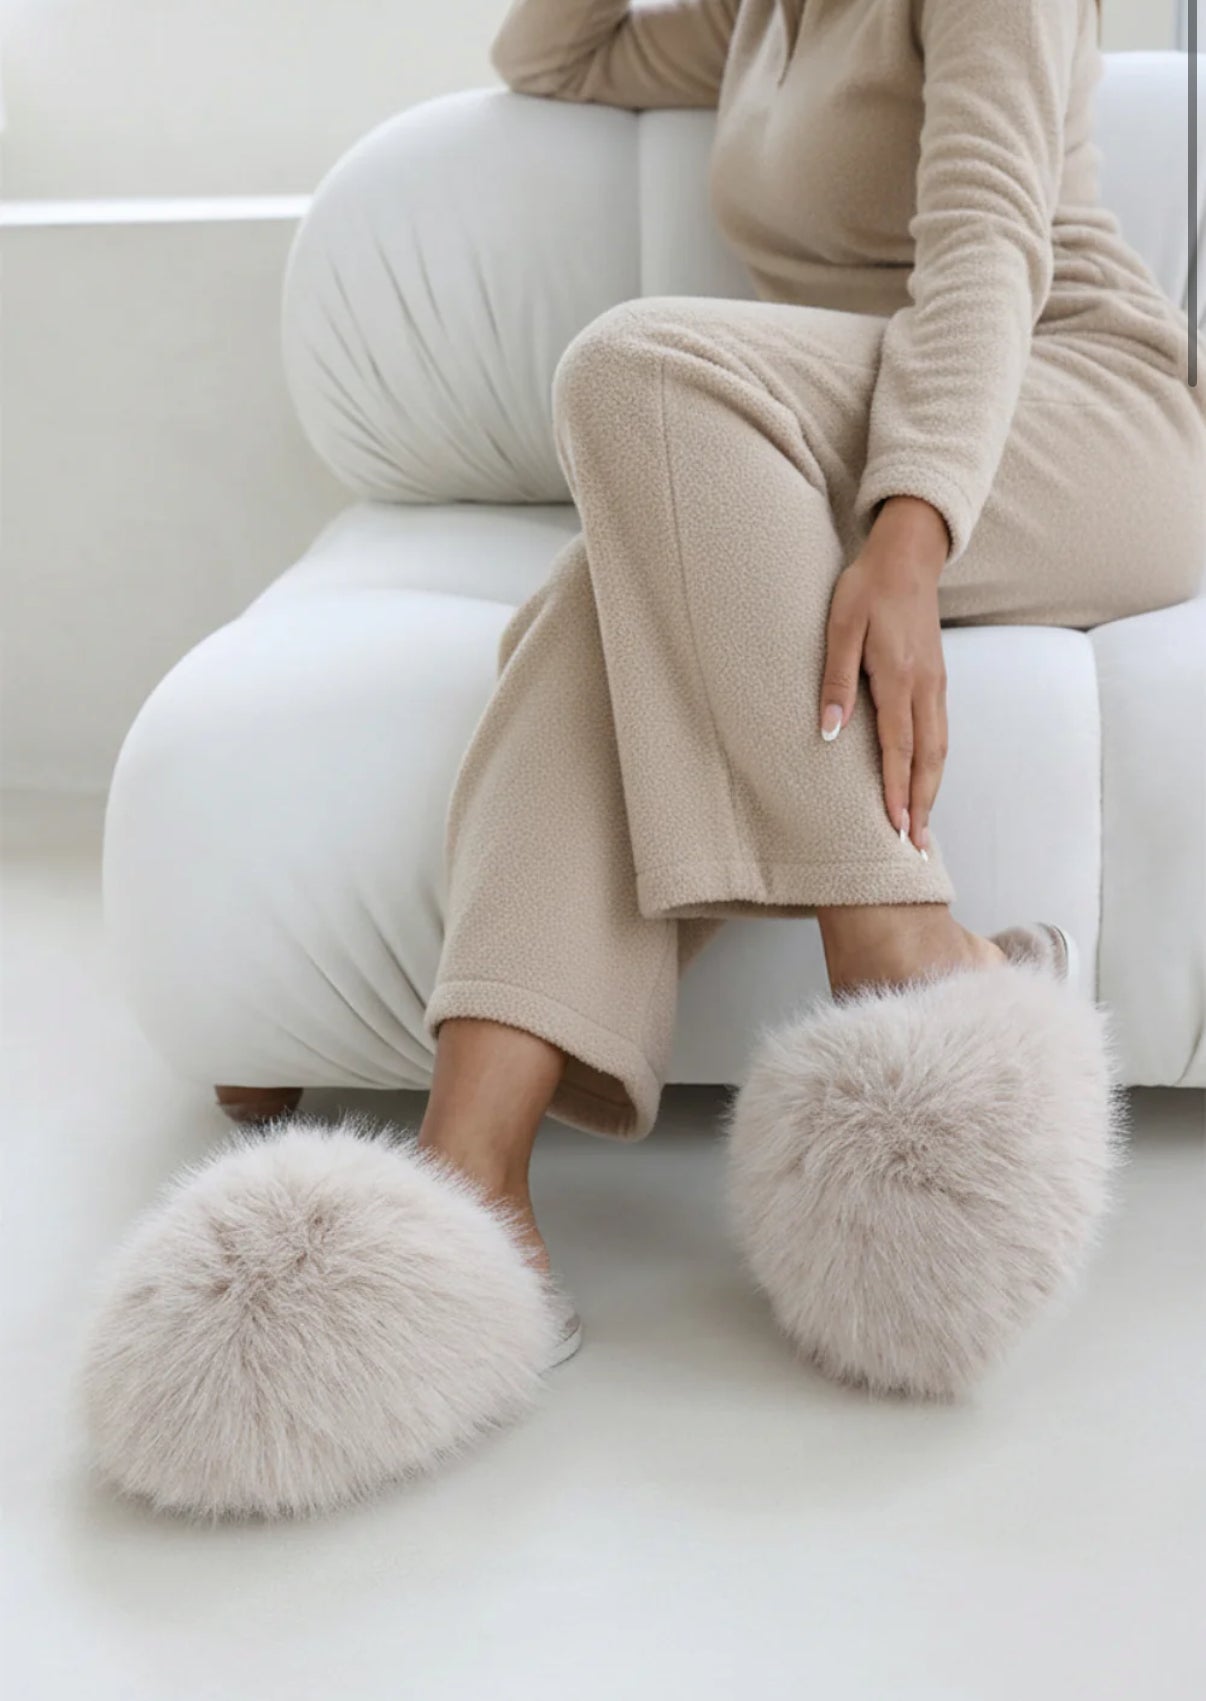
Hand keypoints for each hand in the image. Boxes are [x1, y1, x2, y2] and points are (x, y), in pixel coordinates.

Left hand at [818, 496, 949, 854]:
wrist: (907, 556)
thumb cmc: (867, 589)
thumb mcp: (839, 628)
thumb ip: (834, 682)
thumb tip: (829, 733)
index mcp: (899, 677)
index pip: (899, 748)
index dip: (897, 791)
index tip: (894, 827)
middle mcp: (925, 687)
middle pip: (929, 758)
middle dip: (922, 805)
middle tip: (916, 847)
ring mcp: (936, 684)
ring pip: (940, 749)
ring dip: (931, 790)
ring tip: (921, 827)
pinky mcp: (936, 680)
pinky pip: (940, 733)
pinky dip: (934, 766)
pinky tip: (924, 781)